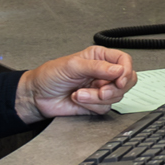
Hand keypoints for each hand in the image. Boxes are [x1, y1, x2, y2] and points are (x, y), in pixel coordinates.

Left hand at [15, 45, 136, 120]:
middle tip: (101, 90)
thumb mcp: (73, 65)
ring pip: (117, 96)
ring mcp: (100, 89)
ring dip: (97, 98)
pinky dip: (92, 105)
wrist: (37, 96)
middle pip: (127, 80)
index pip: (124, 61)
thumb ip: (97, 67)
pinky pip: (106, 108)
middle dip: (114, 88)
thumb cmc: (50, 76)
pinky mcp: (96, 104)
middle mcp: (103, 72)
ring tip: (80, 94)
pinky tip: (79, 99)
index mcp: (99, 57)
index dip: (126, 71)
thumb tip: (118, 69)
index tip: (119, 80)